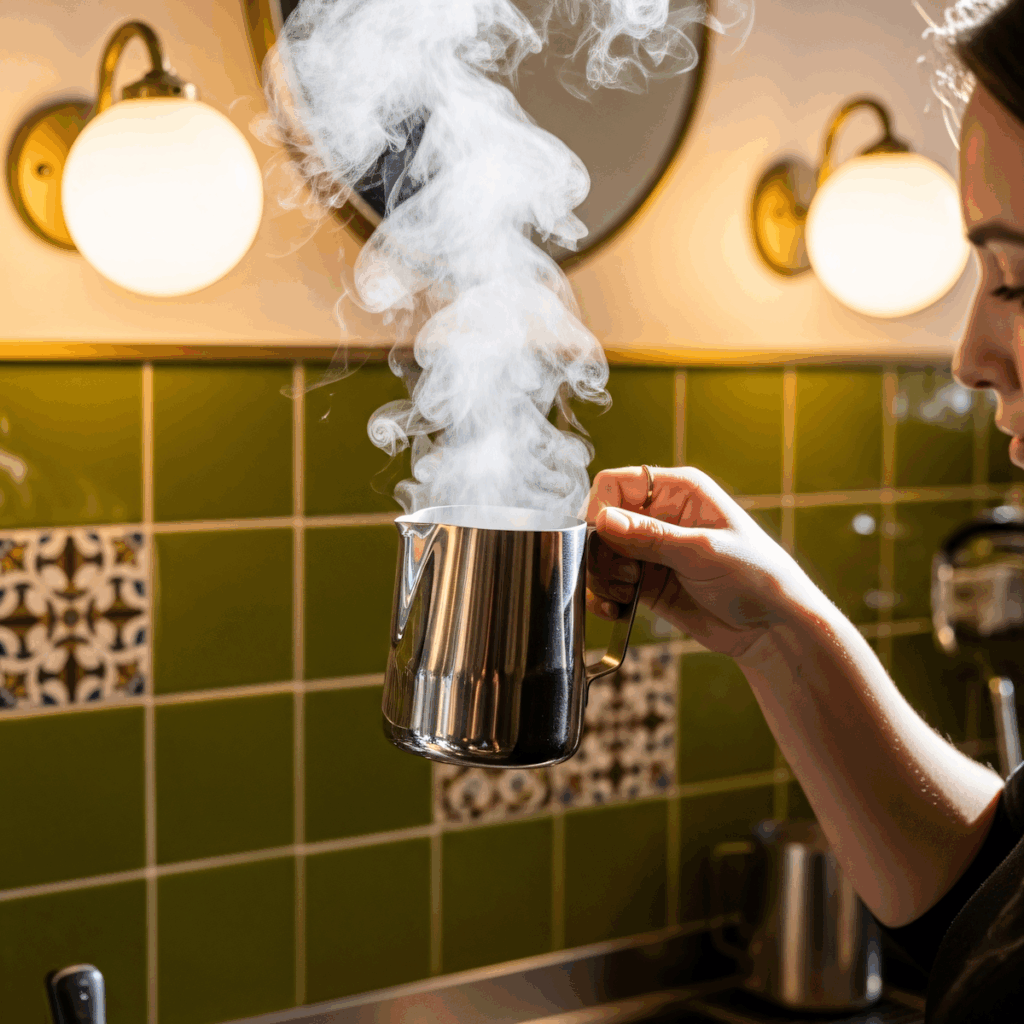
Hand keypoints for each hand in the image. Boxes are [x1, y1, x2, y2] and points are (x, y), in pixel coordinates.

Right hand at [586, 466, 831, 657]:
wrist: (773, 628)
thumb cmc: (755, 577)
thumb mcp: (703, 551)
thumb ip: (651, 536)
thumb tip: (603, 519)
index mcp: (678, 491)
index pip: (616, 484)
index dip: (600, 509)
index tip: (603, 540)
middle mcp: (660, 516)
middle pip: (601, 521)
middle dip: (600, 550)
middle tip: (623, 575)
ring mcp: (651, 551)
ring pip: (601, 555)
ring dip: (602, 577)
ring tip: (624, 596)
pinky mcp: (647, 583)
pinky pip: (609, 583)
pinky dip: (604, 597)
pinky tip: (616, 610)